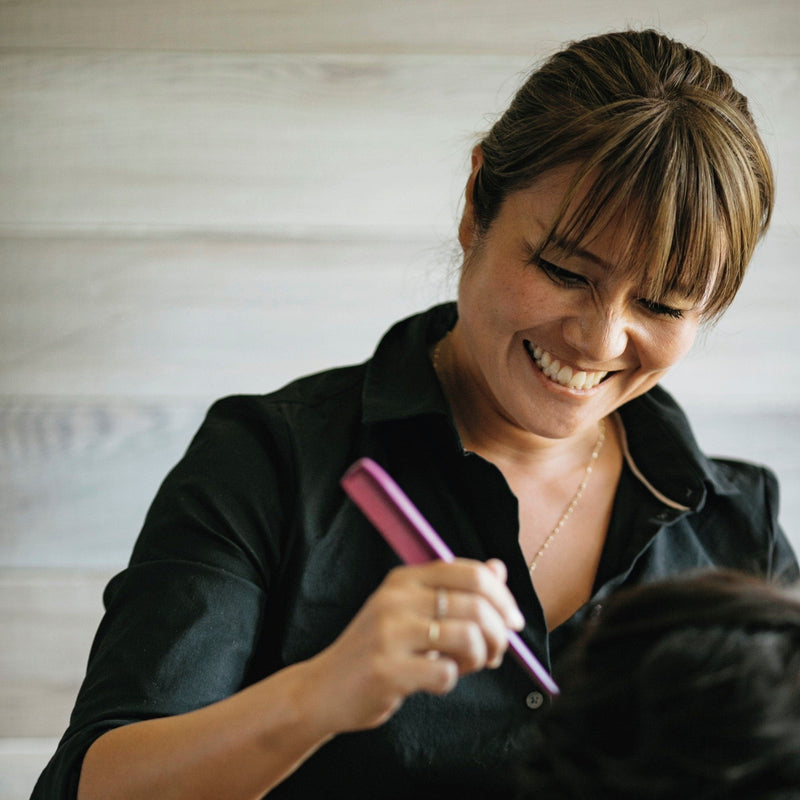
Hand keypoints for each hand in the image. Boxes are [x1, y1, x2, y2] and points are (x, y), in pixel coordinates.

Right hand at [304, 558, 524, 733]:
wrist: (325, 688)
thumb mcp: (412, 610)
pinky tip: (434, 680)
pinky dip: (451, 681)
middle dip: (499, 634)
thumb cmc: (378, 649)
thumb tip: (499, 568)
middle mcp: (396, 598)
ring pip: (468, 637)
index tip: (513, 622)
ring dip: (479, 658)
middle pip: (476, 605)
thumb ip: (456, 590)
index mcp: (405, 578)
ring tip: (465, 666)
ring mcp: (389, 632)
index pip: (471, 573)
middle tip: (496, 653)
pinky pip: (446, 673)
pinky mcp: (387, 669)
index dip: (503, 598)